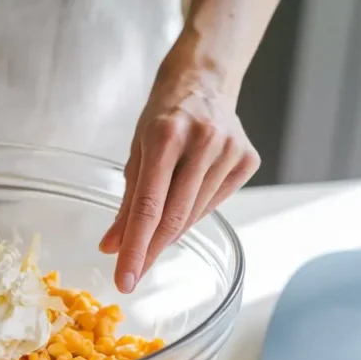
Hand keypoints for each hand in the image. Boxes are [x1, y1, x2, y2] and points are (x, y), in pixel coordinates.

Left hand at [99, 72, 259, 292]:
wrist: (204, 80)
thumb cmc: (164, 116)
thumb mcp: (136, 151)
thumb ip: (126, 201)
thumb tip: (112, 247)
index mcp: (166, 135)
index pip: (148, 206)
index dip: (135, 248)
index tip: (125, 279)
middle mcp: (203, 141)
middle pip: (173, 216)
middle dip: (149, 252)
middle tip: (131, 276)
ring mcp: (230, 150)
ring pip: (193, 215)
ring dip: (169, 234)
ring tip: (153, 236)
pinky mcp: (248, 160)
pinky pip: (213, 204)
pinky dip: (192, 214)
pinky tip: (184, 202)